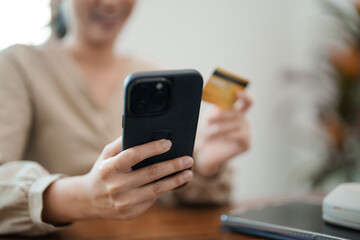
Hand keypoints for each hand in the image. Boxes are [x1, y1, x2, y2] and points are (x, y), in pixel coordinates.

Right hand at [42, 138, 192, 223]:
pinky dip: (165, 190)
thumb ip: (123, 142)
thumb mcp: (107, 154)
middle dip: (173, 165)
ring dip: (176, 180)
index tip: (168, 143)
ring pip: (157, 189)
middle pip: (151, 173)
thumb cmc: (102, 171)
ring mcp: (124, 202)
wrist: (88, 200)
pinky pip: (152, 199)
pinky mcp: (130, 213)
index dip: (152, 148)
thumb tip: (145, 131)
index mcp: (109, 168)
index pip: (133, 155)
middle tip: (188, 159)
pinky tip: (175, 183)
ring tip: (188, 172)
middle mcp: (116, 186)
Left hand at [194, 91, 252, 177]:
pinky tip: (222, 138)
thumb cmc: (208, 131)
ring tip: (209, 133)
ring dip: (220, 128)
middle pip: (237, 113)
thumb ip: (217, 108)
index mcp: (238, 112)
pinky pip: (241, 135)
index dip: (245, 95)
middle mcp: (244, 121)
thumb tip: (219, 103)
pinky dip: (229, 135)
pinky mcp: (247, 144)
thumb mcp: (210, 116)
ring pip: (236, 124)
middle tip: (208, 119)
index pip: (248, 101)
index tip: (237, 92)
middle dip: (222, 116)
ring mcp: (247, 132)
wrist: (205, 151)